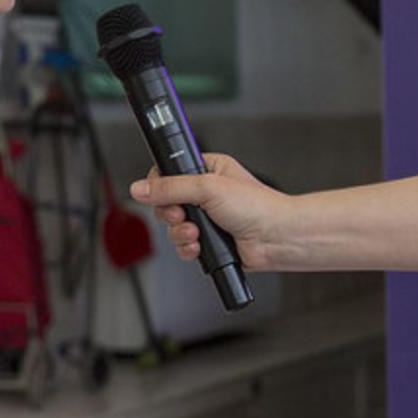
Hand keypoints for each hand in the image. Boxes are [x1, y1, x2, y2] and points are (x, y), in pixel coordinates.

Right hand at [130, 153, 291, 269]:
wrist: (276, 237)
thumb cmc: (258, 206)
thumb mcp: (208, 187)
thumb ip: (170, 187)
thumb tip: (140, 188)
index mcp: (208, 169)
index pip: (169, 172)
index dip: (159, 184)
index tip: (159, 193)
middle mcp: (206, 193)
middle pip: (166, 202)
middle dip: (170, 213)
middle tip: (182, 214)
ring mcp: (207, 218)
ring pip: (173, 227)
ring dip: (180, 233)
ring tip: (196, 232)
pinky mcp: (209, 241)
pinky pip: (184, 245)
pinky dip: (188, 248)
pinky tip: (199, 246)